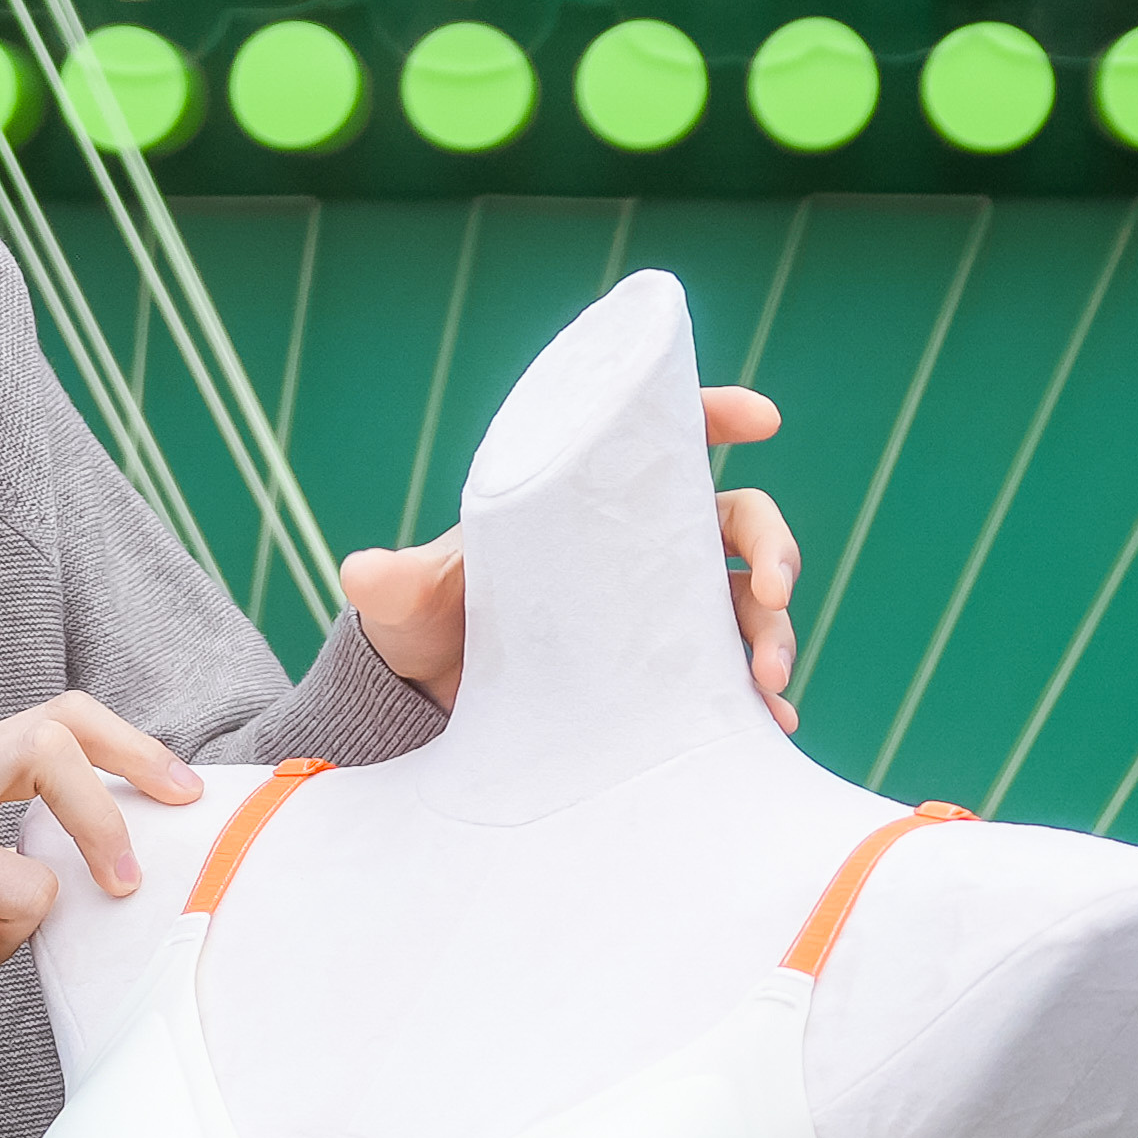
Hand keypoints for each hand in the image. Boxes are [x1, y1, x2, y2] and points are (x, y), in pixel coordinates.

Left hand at [337, 385, 801, 729]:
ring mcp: (658, 612)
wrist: (428, 699)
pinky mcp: (664, 673)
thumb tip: (361, 572)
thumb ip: (390, 582)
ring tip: (768, 681)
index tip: (763, 417)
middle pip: (736, 523)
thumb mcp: (406, 599)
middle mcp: (637, 549)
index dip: (716, 416)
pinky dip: (757, 695)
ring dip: (774, 633)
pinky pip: (730, 674)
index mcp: (586, 503)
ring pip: (747, 602)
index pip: (665, 441)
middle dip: (773, 550)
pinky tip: (770, 721)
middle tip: (775, 589)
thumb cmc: (425, 621)